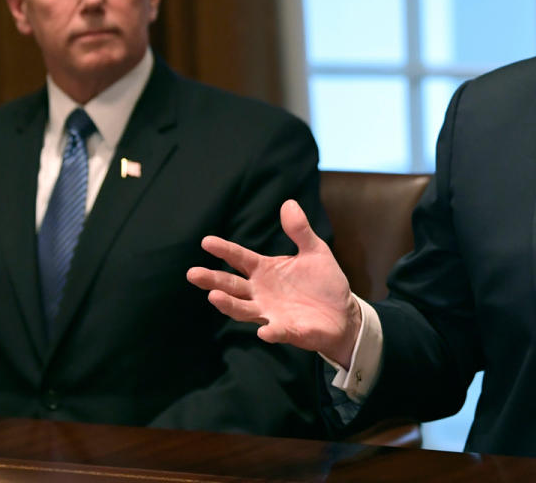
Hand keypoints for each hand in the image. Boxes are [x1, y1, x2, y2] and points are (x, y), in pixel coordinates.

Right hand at [187, 199, 361, 367]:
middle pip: (232, 286)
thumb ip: (300, 230)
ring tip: (214, 296)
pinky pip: (276, 332)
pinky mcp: (287, 331)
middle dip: (212, 280)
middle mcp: (261, 292)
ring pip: (243, 310)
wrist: (343, 313)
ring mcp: (271, 313)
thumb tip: (289, 202)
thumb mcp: (315, 251)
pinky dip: (270, 331)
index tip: (206, 241)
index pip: (239, 258)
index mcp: (265, 270)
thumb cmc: (324, 282)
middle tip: (192, 273)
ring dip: (229, 305)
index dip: (224, 250)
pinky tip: (264, 331)